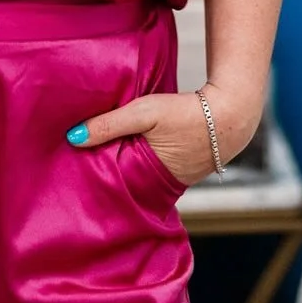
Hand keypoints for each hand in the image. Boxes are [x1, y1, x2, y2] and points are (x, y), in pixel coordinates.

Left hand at [65, 80, 261, 185]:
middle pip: (123, 186)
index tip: (69, 174)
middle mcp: (158, 190)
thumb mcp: (145, 112)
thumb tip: (72, 136)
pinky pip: (153, 172)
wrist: (231, 114)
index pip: (110, 187)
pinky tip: (130, 153)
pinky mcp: (181, 171)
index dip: (92, 179)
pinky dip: (141, 164)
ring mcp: (172, 183)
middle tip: (76, 168)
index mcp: (146, 181)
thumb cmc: (186, 113)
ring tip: (98, 159)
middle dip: (104, 178)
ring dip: (123, 169)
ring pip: (138, 179)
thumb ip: (110, 124)